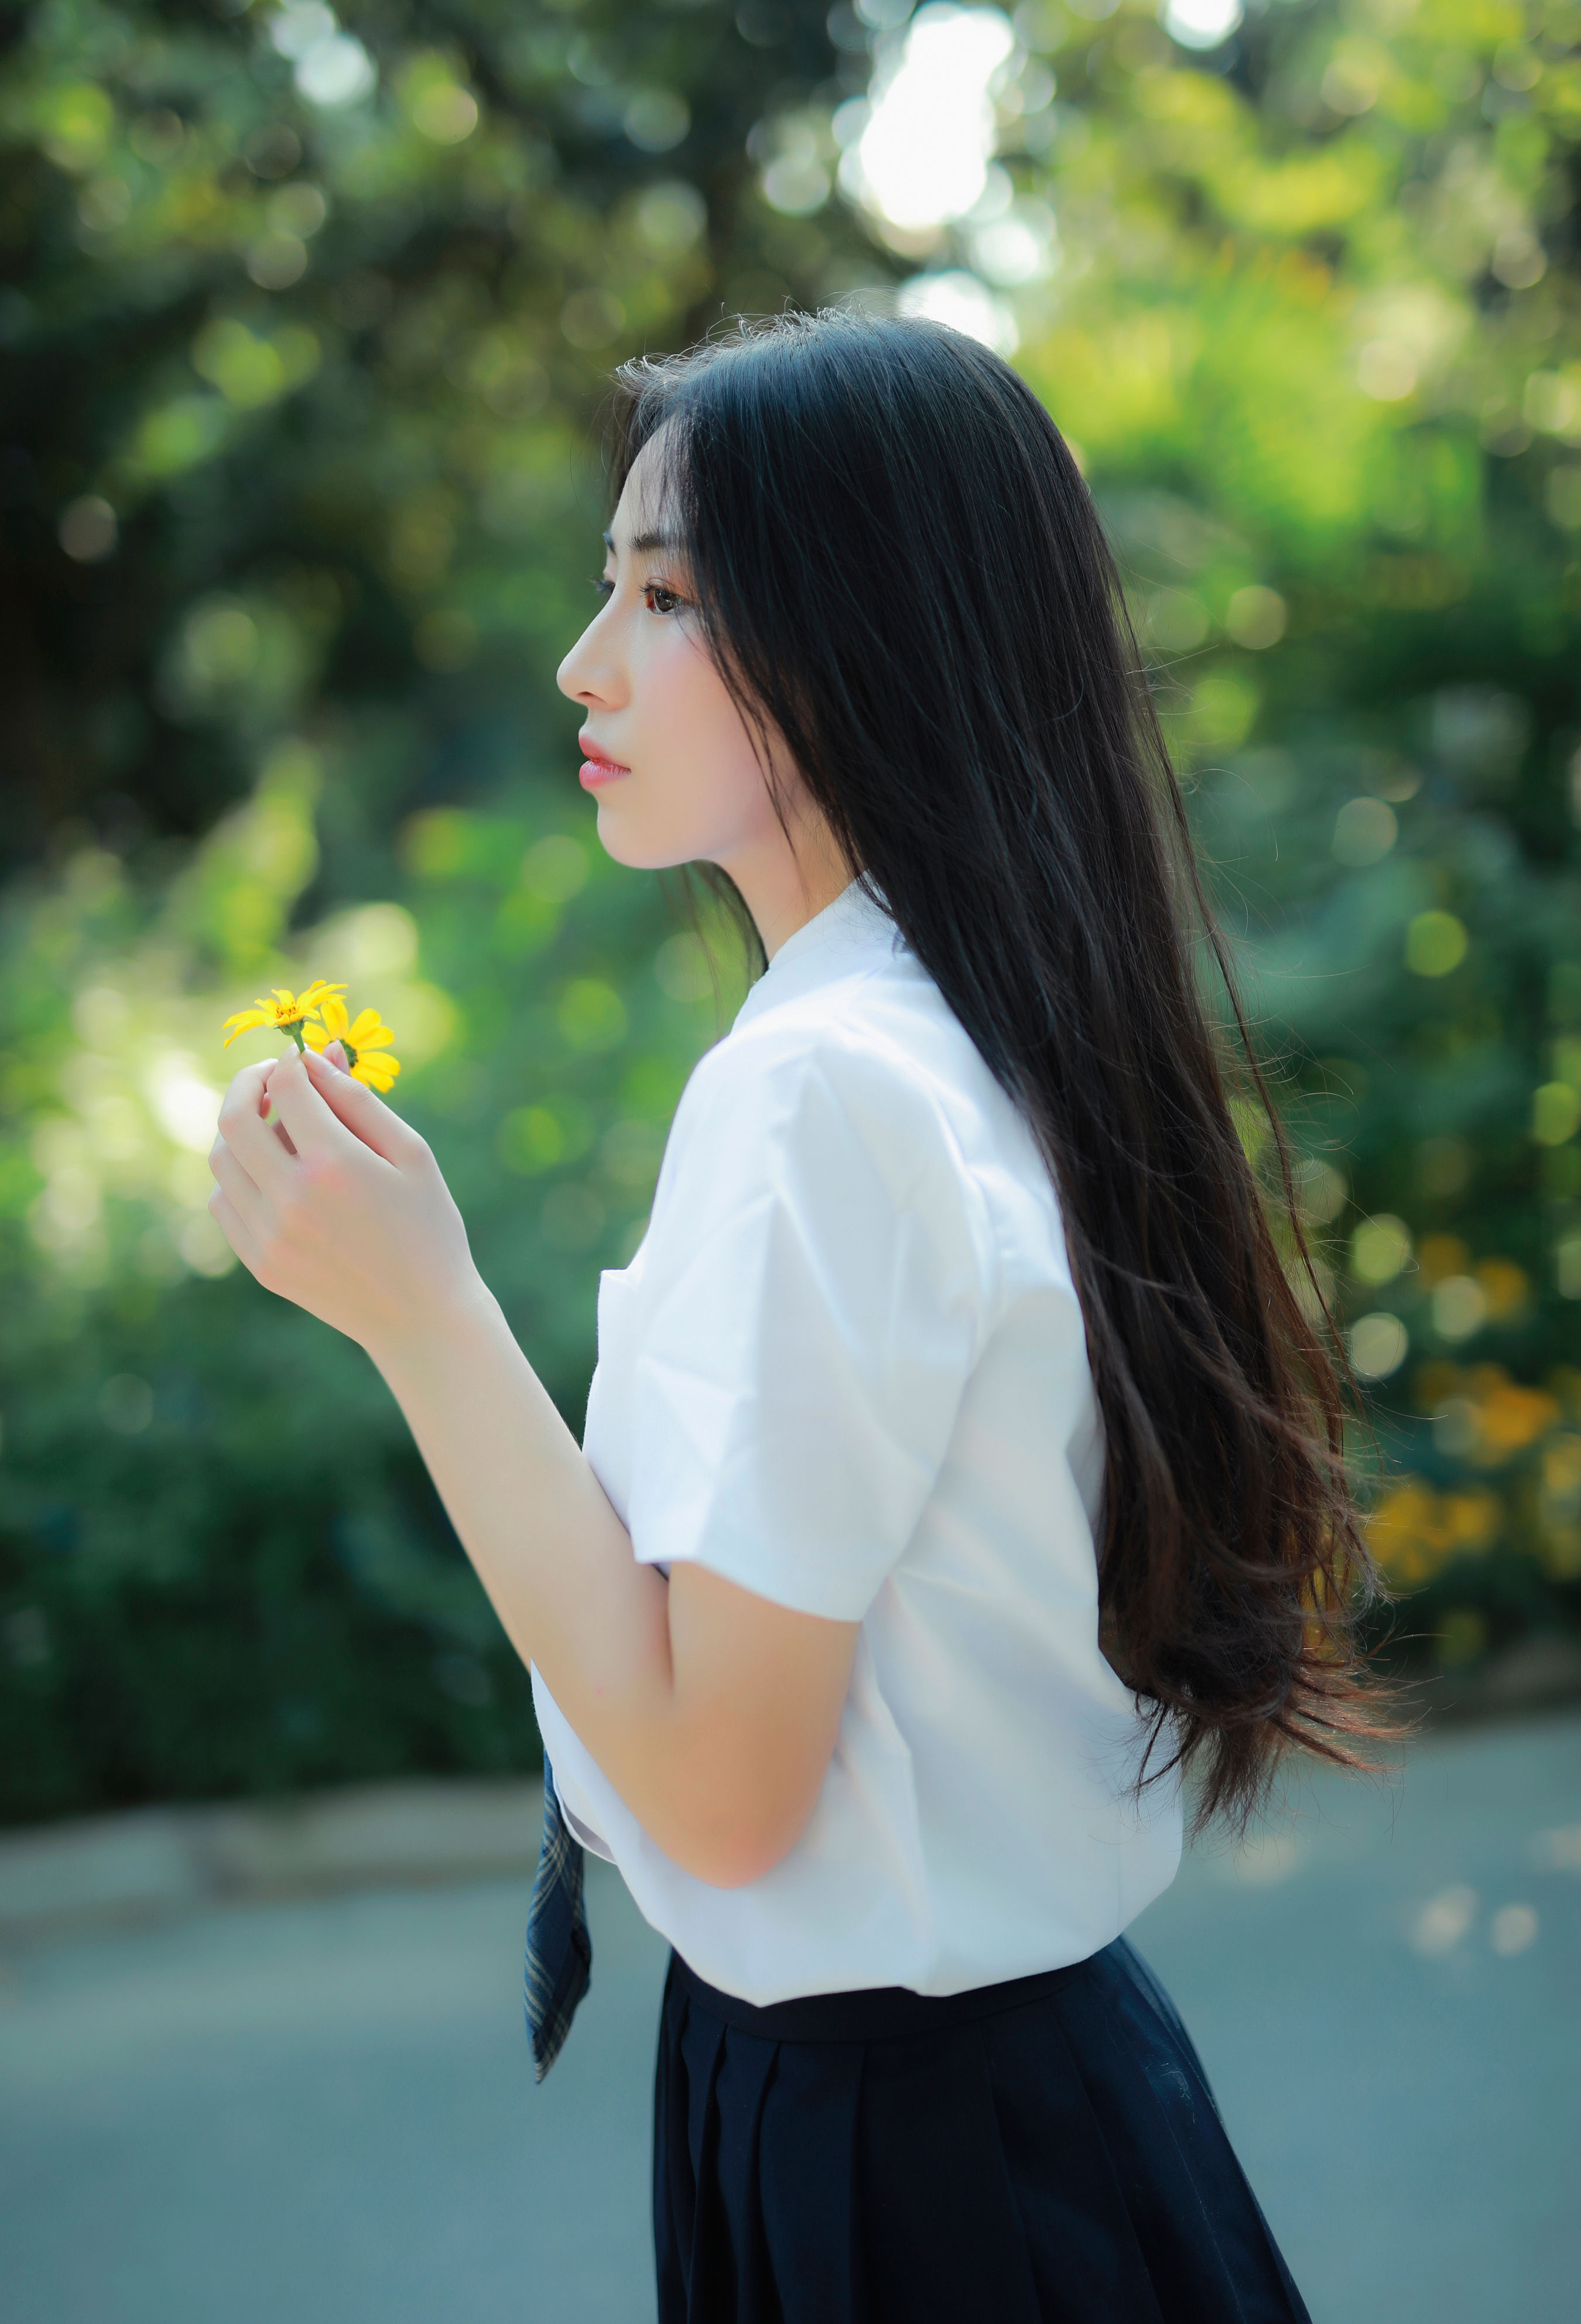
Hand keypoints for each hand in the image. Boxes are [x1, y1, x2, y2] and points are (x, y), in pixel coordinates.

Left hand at [208, 1041, 484, 1357]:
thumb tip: (315, 1056)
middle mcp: (292, 1198)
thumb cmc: (427, 1227)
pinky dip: (238, 1177)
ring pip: (221, 1160)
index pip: (285, 1087)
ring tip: (276, 1129)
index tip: (301, 1060)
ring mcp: (269, 1235)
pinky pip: (223, 1202)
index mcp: (335, 1165)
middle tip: (270, 1079)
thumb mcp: (411, 1153)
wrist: (421, 1317)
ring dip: (240, 1131)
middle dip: (247, 1084)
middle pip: (233, 1118)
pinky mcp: (260, 1262)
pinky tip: (272, 1175)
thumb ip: (359, 1100)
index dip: (290, 1061)